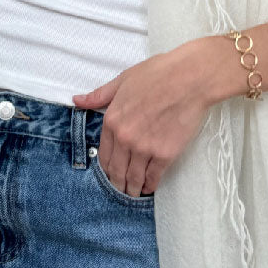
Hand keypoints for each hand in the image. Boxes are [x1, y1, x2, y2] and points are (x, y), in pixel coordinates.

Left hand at [72, 40, 214, 197]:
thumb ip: (99, 95)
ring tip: (134, 192)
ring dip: (133, 188)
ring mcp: (144, 148)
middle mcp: (125, 138)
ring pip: (134, 177)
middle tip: (121, 189)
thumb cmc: (159, 74)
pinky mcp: (165, 154)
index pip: (104, 153)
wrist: (190, 78)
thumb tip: (77, 100)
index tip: (110, 173)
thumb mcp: (123, 80)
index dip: (107, 167)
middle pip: (117, 170)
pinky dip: (151, 185)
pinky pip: (154, 176)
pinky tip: (150, 187)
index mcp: (112, 120)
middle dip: (118, 183)